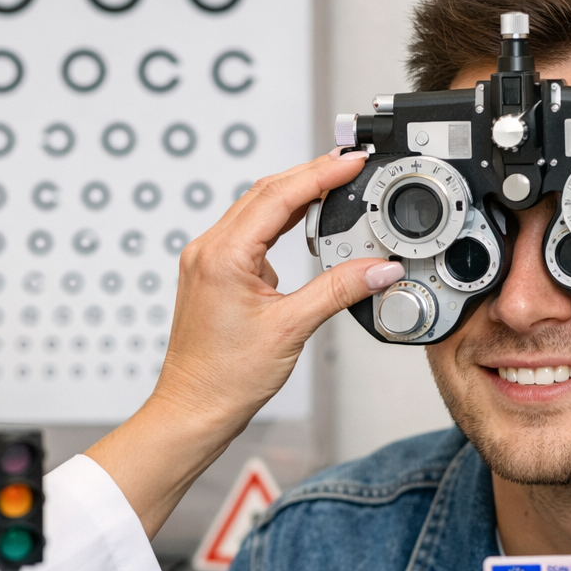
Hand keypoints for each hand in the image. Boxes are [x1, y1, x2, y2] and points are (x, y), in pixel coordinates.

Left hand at [87, 149, 403, 536]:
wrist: (194, 409)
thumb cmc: (224, 378)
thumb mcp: (291, 329)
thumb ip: (338, 291)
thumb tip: (376, 269)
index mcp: (222, 256)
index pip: (278, 196)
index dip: (320, 174)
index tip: (351, 162)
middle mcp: (208, 251)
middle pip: (265, 193)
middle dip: (310, 176)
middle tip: (350, 166)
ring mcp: (207, 262)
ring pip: (256, 211)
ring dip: (295, 196)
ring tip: (334, 188)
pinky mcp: (213, 275)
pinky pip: (249, 233)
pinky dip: (279, 222)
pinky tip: (302, 225)